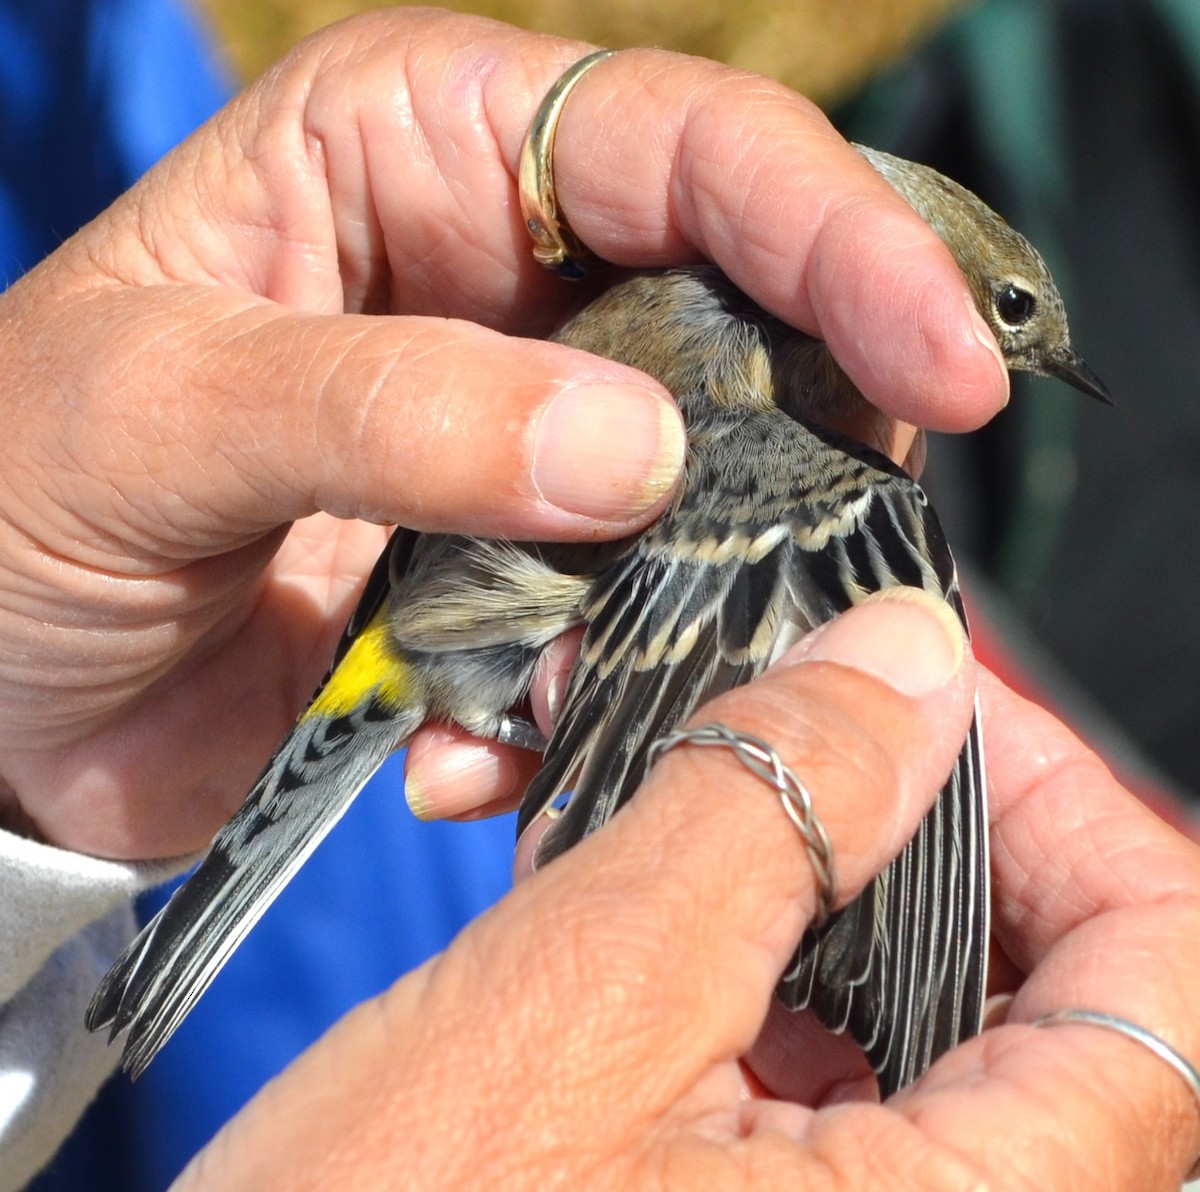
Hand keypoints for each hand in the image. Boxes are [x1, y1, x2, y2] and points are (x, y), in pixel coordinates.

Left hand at [0, 9, 1006, 857]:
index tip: (945, 368)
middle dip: (807, 434)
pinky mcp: (517, 570)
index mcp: (416, 153)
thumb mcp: (157, 415)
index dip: (838, 239)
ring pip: (706, 491)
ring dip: (682, 600)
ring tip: (570, 679)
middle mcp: (497, 279)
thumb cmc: (9, 498)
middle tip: (848, 538)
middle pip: (741, 315)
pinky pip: (627, 617)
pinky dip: (581, 693)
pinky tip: (472, 741)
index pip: (684, 148)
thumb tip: (638, 452)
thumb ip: (392, 409)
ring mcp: (519, 434)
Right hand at [164, 590, 1199, 1189]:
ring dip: (786, 867)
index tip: (919, 701)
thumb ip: (763, 811)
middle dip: (884, 806)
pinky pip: (817, 1065)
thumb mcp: (574, 1013)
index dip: (1059, 796)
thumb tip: (906, 660)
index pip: (1165, 967)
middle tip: (760, 718)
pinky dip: (739, 954)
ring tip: (657, 794)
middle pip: (1036, 971)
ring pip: (911, 1005)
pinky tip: (627, 901)